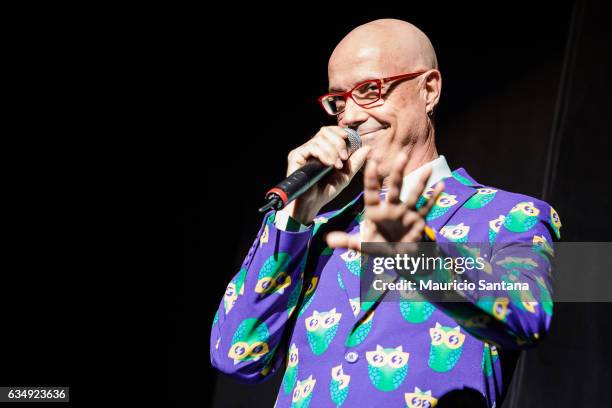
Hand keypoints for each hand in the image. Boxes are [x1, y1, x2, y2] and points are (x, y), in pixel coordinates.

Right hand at [279, 126, 370, 224]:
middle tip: (343, 158)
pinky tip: (329, 164)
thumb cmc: (326, 191)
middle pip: (325, 131)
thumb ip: (355, 162)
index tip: (347, 140)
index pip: (329, 131)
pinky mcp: (295, 156)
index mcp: (321, 149)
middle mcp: (310, 148)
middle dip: (338, 143)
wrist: (312, 204)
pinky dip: (323, 154)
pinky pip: (312, 147)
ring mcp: (303, 151)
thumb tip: (367, 148)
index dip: (339, 132)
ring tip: (337, 165)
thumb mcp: (345, 176)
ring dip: (332, 151)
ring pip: (320, 139)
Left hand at [326, 150, 443, 251]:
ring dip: (421, 183)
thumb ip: (346, 241)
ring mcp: (406, 212)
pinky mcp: (418, 220)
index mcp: (375, 211)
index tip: (370, 162)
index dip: (371, 179)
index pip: (371, 192)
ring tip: (428, 169)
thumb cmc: (377, 245)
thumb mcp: (361, 245)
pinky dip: (434, 199)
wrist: (395, 254)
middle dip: (398, 173)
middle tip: (401, 155)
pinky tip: (441, 186)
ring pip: (414, 195)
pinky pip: (426, 208)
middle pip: (395, 188)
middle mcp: (391, 207)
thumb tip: (328, 240)